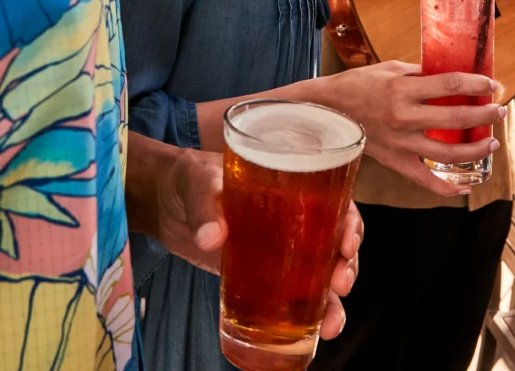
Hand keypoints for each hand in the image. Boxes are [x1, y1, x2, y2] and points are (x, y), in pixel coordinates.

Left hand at [147, 145, 361, 342]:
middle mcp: (293, 218)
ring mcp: (279, 250)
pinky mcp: (261, 275)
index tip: (347, 242)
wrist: (164, 202)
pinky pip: (292, 297)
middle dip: (346, 265)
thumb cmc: (190, 178)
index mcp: (289, 185)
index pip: (334, 200)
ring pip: (320, 275)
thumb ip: (204, 206)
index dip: (350, 222)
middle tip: (341, 283)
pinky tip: (311, 335)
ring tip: (330, 324)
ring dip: (333, 300)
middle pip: (334, 242)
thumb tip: (211, 238)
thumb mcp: (198, 182)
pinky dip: (306, 317)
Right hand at [328, 62, 505, 197]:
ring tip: (491, 142)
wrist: (329, 109)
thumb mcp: (390, 68)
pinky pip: (426, 181)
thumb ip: (421, 74)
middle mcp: (403, 118)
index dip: (475, 85)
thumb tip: (450, 77)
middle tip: (498, 111)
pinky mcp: (396, 161)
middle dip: (483, 115)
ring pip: (448, 154)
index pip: (449, 86)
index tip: (491, 85)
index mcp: (402, 89)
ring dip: (476, 150)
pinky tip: (467, 186)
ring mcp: (400, 143)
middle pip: (455, 120)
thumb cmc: (359, 84)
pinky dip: (448, 188)